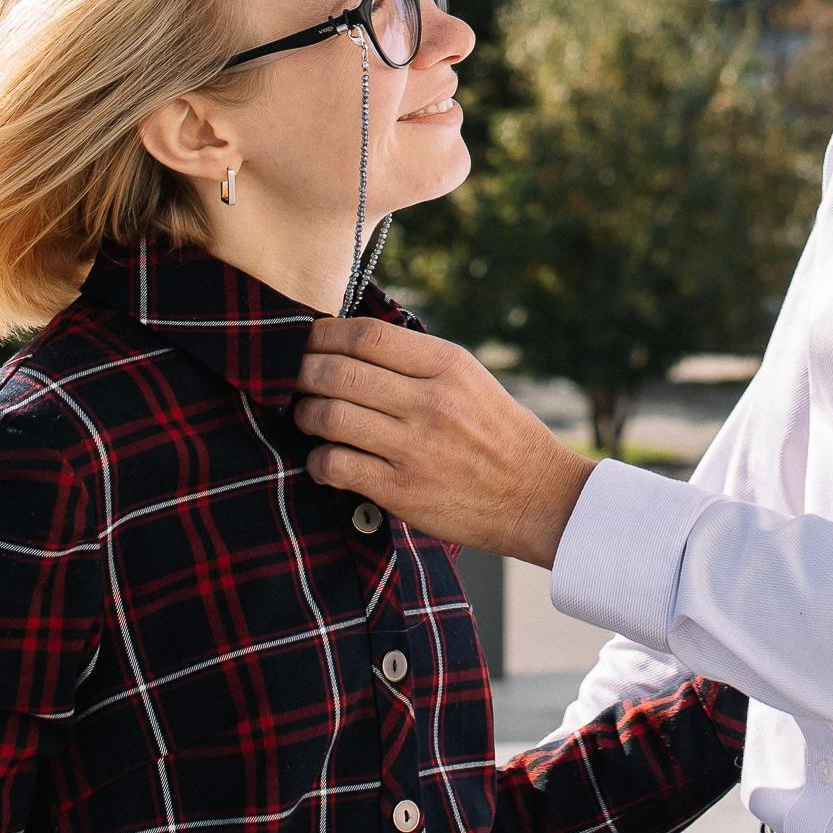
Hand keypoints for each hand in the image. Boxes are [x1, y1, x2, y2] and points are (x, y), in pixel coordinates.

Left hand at [296, 319, 596, 565]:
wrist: (537, 497)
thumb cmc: (497, 434)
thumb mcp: (470, 380)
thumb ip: (417, 361)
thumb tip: (351, 343)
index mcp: (448, 365)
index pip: (367, 335)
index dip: (324, 335)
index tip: (309, 341)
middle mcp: (431, 402)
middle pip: (338, 372)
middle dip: (302, 373)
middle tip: (295, 380)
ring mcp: (416, 447)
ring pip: (329, 416)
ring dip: (305, 415)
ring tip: (308, 418)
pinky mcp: (403, 490)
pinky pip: (336, 465)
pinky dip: (317, 460)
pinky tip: (324, 459)